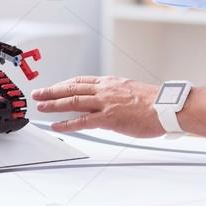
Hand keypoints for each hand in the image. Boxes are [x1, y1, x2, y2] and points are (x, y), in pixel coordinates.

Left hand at [31, 75, 163, 136]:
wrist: (167, 107)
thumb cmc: (156, 102)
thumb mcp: (132, 92)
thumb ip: (117, 96)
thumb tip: (108, 104)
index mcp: (111, 82)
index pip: (81, 80)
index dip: (65, 84)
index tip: (54, 87)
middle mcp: (105, 89)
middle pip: (72, 88)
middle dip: (52, 91)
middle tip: (38, 93)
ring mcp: (105, 103)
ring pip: (73, 101)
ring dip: (54, 104)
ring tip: (41, 107)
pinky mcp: (108, 118)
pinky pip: (82, 121)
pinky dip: (67, 123)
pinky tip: (57, 125)